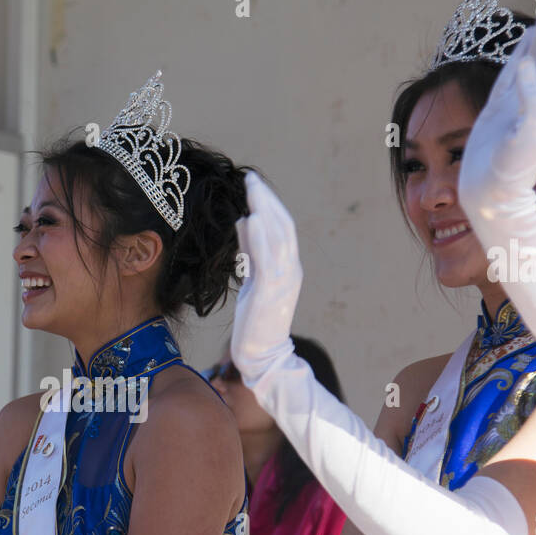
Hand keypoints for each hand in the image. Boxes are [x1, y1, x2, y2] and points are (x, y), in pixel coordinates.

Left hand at [231, 172, 301, 383]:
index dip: (269, 204)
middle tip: (251, 178)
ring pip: (278, 238)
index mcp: (288, 267)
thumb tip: (244, 221)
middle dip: (267, 200)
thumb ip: (251, 253)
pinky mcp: (270, 293)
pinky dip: (260, 237)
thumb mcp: (252, 280)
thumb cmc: (255, 321)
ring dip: (265, 211)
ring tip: (251, 189)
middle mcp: (290, 270)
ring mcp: (283, 281)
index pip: (282, 228)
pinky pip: (267, 259)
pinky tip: (251, 219)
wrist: (261, 356)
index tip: (253, 184)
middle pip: (283, 226)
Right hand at [459, 0, 535, 215]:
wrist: (492, 196)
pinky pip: (510, 77)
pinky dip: (517, 57)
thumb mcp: (527, 136)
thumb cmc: (512, 173)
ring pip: (533, 64)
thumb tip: (525, 63)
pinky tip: (522, 45)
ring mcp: (517, 106)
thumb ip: (530, 100)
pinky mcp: (497, 113)